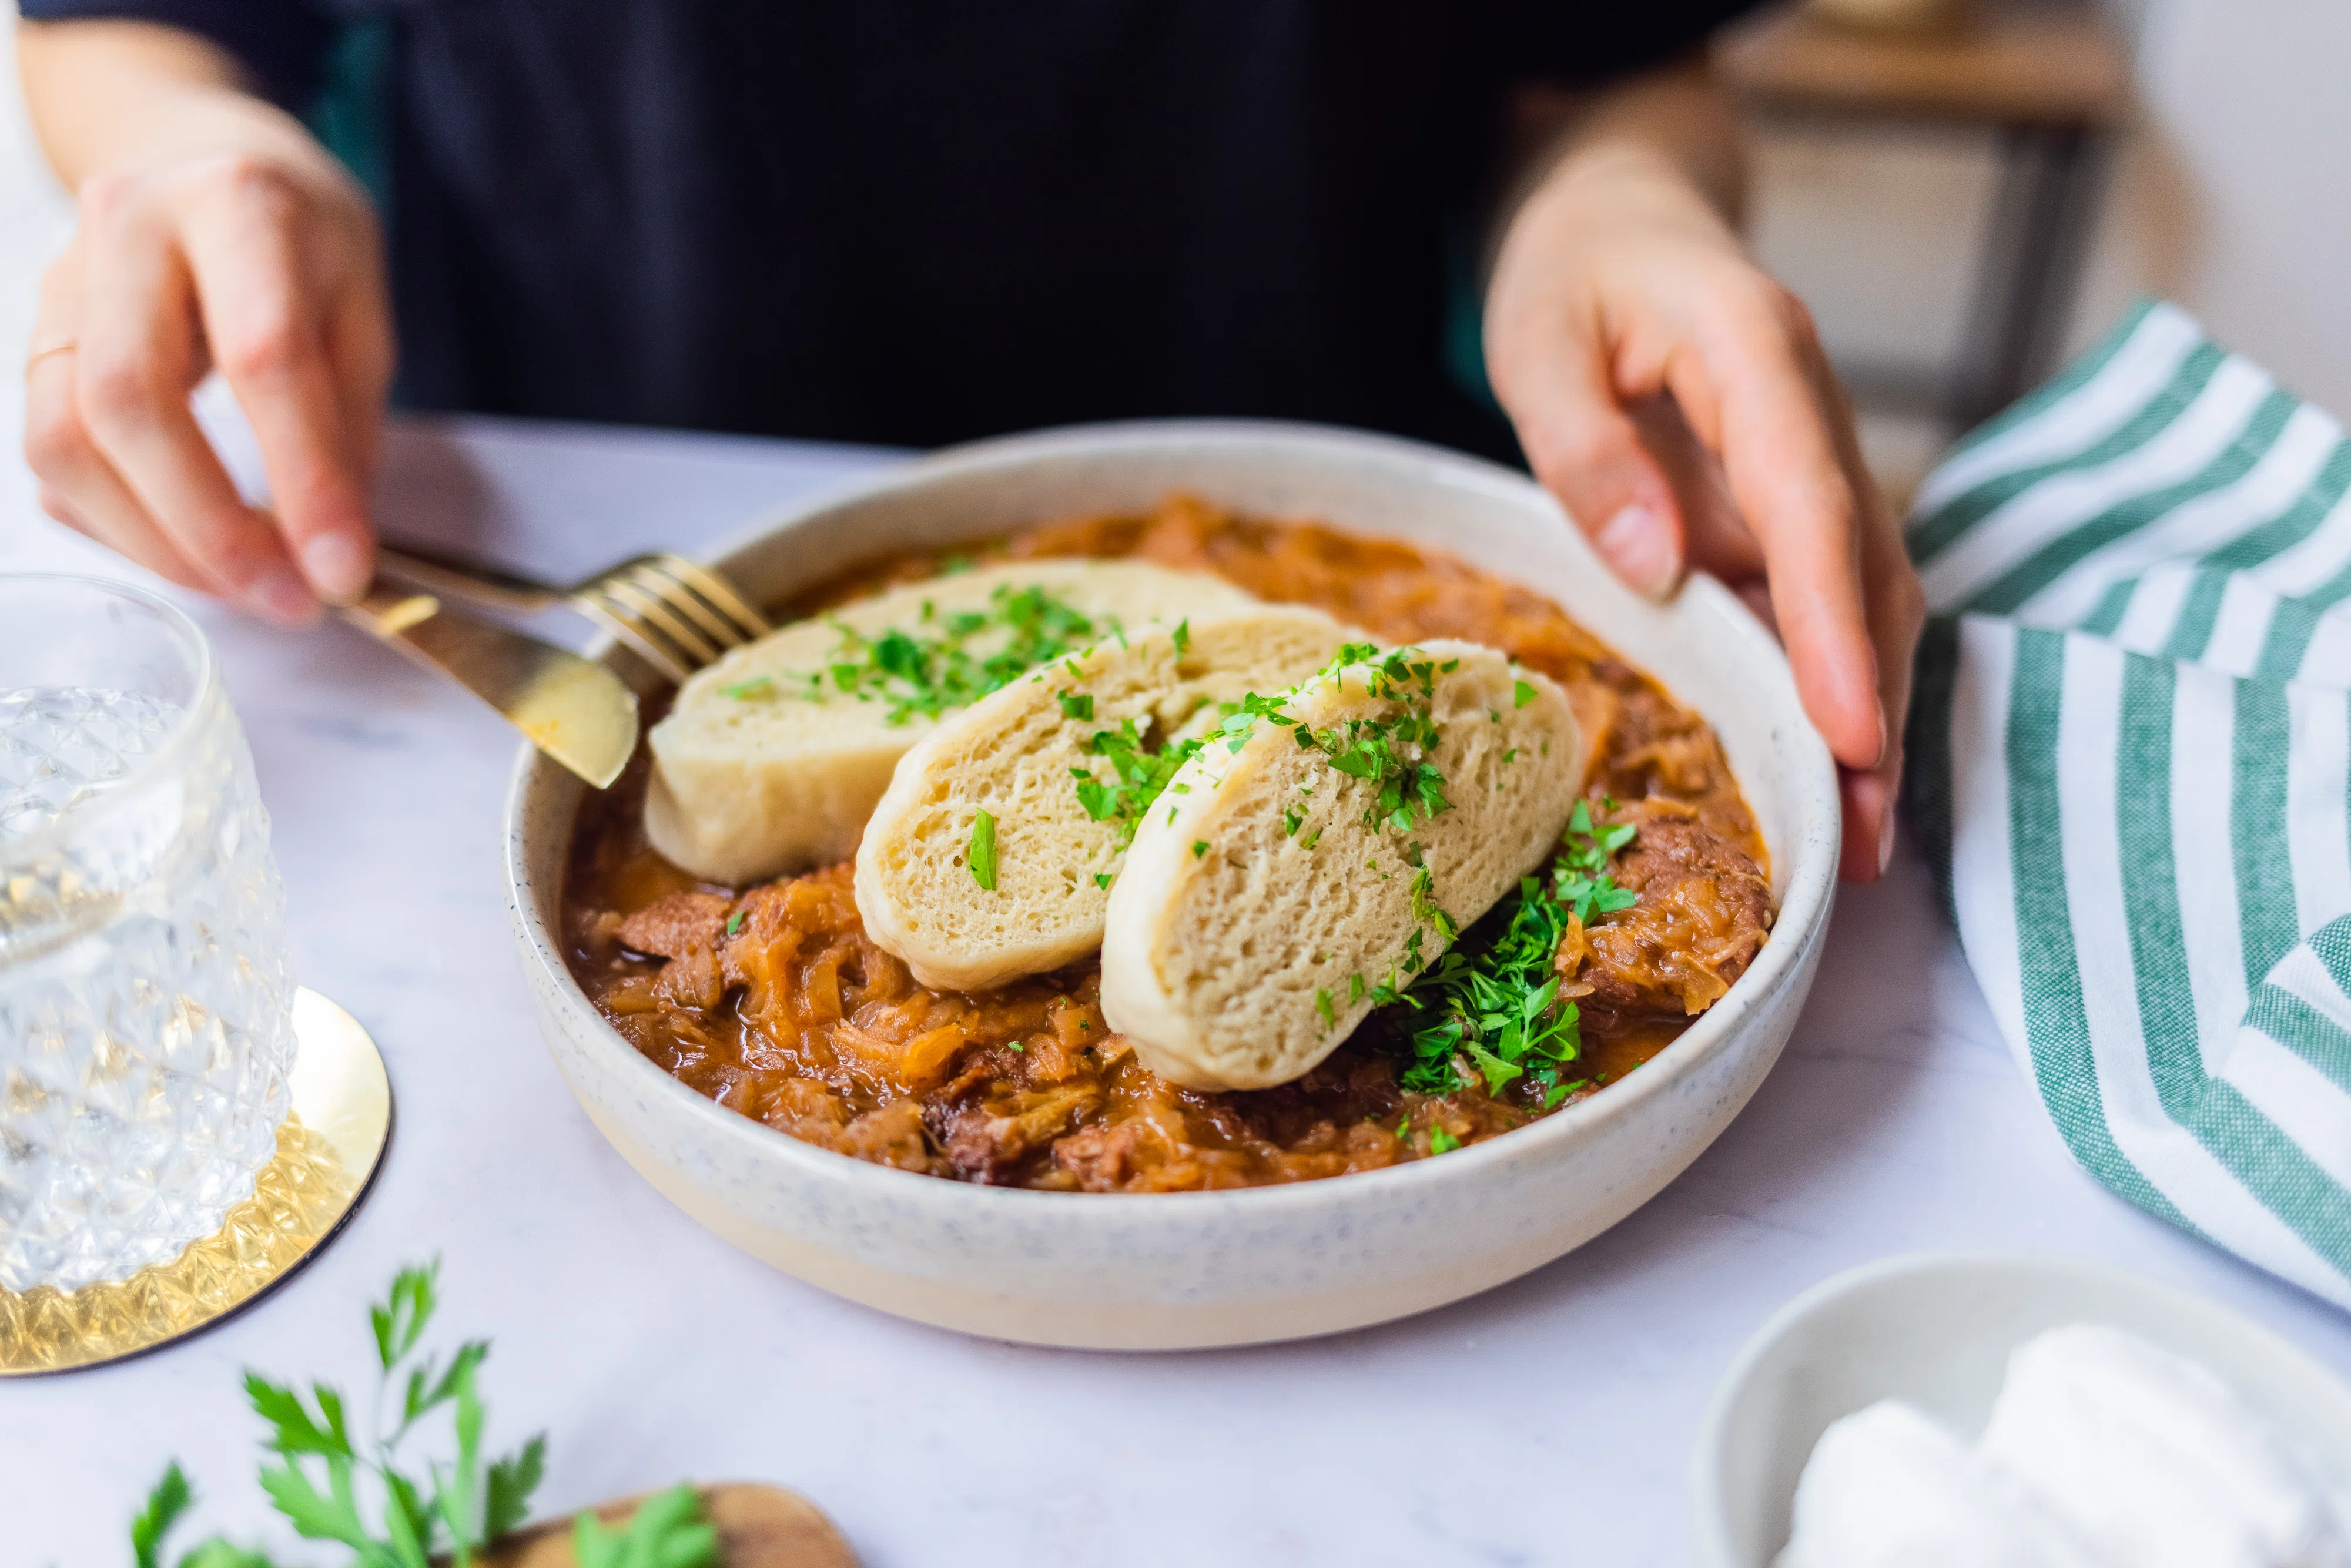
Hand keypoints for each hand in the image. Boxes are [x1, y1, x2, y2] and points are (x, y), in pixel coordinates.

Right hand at [23, 114, 391, 625]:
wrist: (201, 156)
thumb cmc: (300, 239)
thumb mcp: (363, 311)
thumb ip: (347, 429)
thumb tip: (333, 556)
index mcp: (236, 204)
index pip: (263, 358)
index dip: (303, 480)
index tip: (342, 571)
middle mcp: (127, 230)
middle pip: (130, 403)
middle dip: (210, 529)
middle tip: (288, 601)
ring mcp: (62, 282)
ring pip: (65, 439)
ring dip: (155, 542)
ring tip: (246, 590)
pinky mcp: (36, 338)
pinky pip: (49, 453)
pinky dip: (117, 524)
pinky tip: (187, 550)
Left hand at [1485, 143, 1924, 883]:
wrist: (1623, 220)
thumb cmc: (1576, 275)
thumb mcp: (1541, 340)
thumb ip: (1588, 447)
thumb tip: (1655, 564)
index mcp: (1756, 354)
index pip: (1810, 503)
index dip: (1833, 626)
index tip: (1848, 730)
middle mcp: (1811, 412)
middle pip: (1867, 568)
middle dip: (1875, 705)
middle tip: (1861, 840)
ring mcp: (1814, 462)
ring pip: (1868, 596)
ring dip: (1869, 714)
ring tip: (1853, 845)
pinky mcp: (1795, 506)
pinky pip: (1828, 600)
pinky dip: (1832, 688)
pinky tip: (1821, 778)